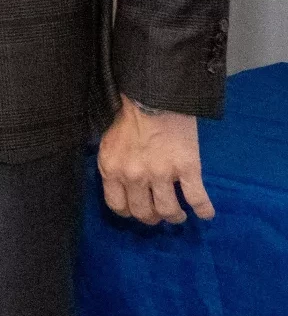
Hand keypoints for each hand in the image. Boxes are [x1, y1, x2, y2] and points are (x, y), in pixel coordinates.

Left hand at [98, 96, 213, 223]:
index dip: (130, 212)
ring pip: (168, 210)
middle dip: (152, 218)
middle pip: (143, 212)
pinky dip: (203, 210)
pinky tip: (206, 213)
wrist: (154, 98)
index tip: (138, 211)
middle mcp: (134, 176)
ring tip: (179, 215)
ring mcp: (161, 174)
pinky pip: (196, 198)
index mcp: (112, 169)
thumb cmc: (130, 118)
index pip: (117, 205)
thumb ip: (114, 166)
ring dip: (175, 217)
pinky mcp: (186, 168)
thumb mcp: (109, 144)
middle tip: (160, 214)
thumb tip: (121, 186)